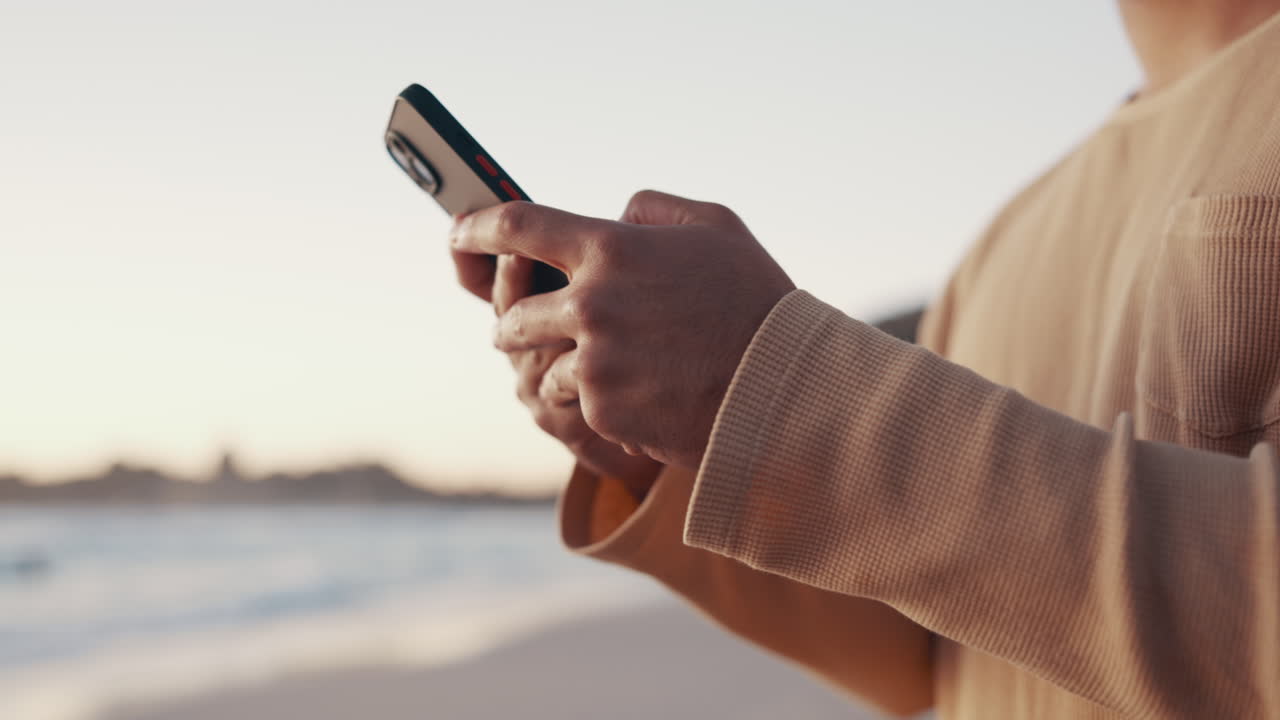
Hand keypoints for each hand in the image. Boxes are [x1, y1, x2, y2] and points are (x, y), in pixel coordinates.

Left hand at [451, 190, 794, 469]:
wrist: (783, 389)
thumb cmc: (756, 301)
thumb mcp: (716, 227)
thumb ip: (652, 210)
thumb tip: (615, 214)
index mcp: (612, 249)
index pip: (516, 225)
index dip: (476, 226)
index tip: (457, 231)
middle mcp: (591, 304)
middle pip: (511, 312)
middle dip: (511, 321)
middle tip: (516, 326)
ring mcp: (594, 362)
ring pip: (540, 366)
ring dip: (558, 367)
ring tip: (593, 370)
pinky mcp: (602, 413)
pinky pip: (575, 405)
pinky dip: (598, 403)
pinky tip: (636, 399)